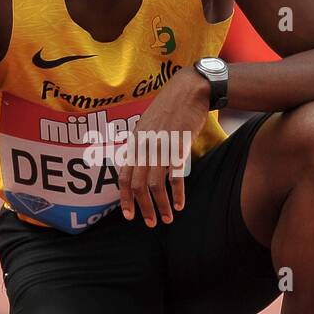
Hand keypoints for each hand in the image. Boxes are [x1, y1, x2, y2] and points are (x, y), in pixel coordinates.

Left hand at [119, 67, 209, 226]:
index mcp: (136, 142)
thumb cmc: (170, 107)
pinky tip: (180, 205)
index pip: (124, 176)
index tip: (129, 215)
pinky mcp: (179, 146)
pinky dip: (177, 193)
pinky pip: (175, 175)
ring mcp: (161, 147)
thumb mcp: (148, 124)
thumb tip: (136, 162)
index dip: (125, 198)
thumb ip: (142, 144)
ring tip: (166, 219)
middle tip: (150, 223)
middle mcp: (145, 147)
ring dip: (160, 205)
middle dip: (143, 207)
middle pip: (138, 185)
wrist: (189, 90)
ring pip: (155, 184)